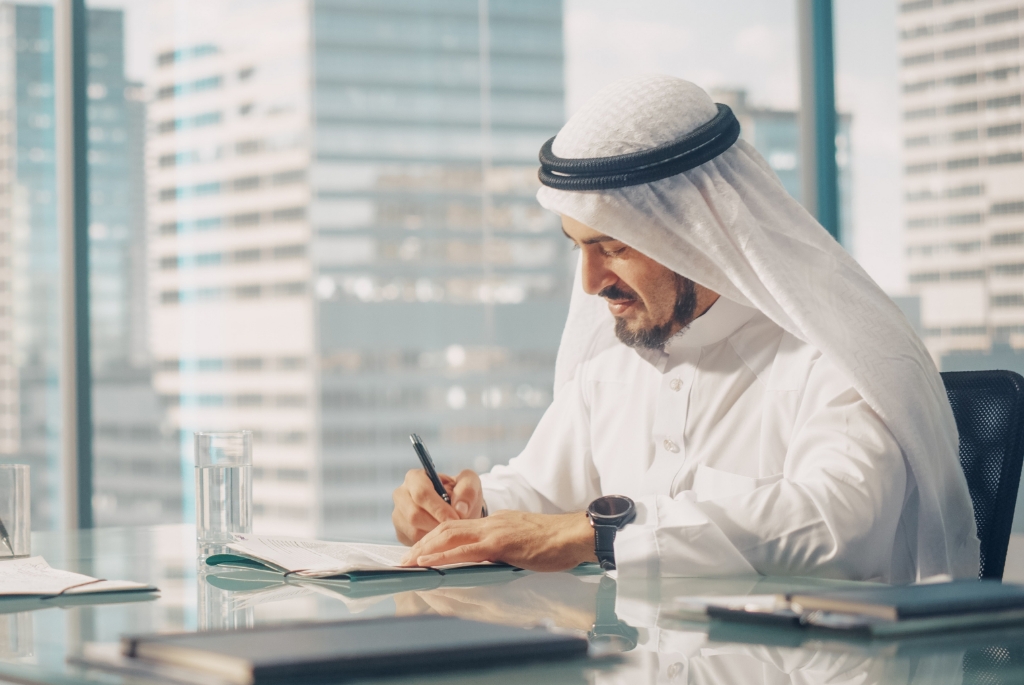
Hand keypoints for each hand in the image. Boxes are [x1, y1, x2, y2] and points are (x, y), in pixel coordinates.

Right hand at [392, 469, 484, 544]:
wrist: (456, 509)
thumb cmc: (461, 493)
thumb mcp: (470, 484)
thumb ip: (467, 490)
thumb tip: (459, 509)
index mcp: (415, 478)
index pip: (421, 493)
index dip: (438, 508)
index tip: (455, 518)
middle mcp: (401, 495)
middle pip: (414, 514)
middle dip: (437, 524)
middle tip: (454, 529)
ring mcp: (398, 514)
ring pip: (413, 530)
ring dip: (435, 535)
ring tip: (450, 532)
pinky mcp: (401, 532)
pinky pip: (413, 542)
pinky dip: (430, 544)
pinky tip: (442, 538)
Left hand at [399, 510, 597, 571]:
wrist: (574, 534)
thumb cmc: (555, 542)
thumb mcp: (522, 541)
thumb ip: (502, 547)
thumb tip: (488, 560)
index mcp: (494, 522)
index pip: (456, 527)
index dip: (434, 538)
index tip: (418, 552)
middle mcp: (490, 523)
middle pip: (446, 528)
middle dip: (422, 544)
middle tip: (404, 560)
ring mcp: (495, 531)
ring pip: (451, 536)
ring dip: (425, 549)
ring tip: (409, 562)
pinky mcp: (501, 544)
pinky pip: (467, 549)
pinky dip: (444, 555)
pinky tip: (430, 562)